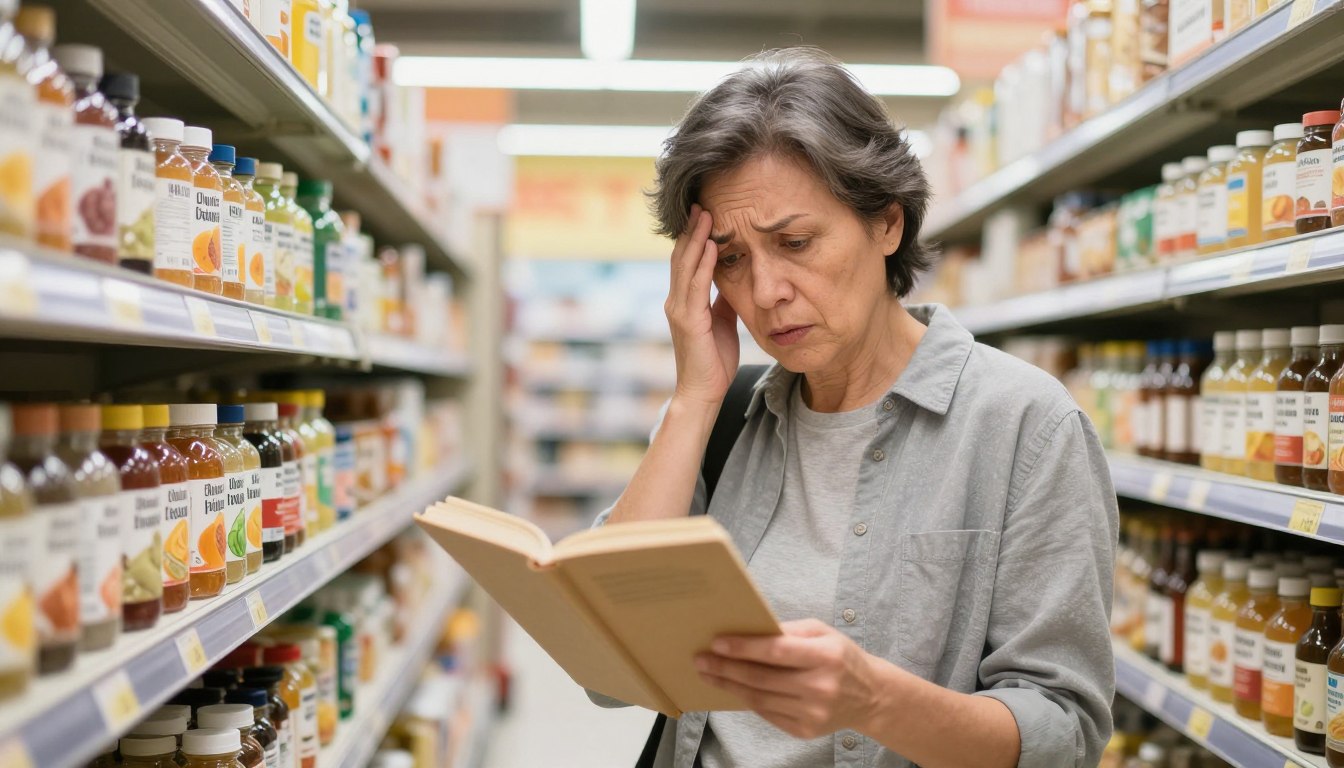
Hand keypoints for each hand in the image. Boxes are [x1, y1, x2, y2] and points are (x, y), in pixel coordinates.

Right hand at [665, 204, 739, 406]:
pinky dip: (703, 264)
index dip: (694, 237)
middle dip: (692, 229)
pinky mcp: (687, 320)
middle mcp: (677, 301)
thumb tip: (735, 276)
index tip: (704, 213)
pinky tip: (713, 246)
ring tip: (706, 215)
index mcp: (685, 300)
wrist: (703, 391)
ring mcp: (679, 309)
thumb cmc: (714, 359)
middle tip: (701, 203)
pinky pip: (696, 286)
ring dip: (697, 239)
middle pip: (682, 256)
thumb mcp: (723, 321)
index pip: (687, 261)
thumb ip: (723, 299)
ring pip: (686, 265)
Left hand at [695, 619, 879, 739]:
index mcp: (826, 656)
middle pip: (762, 678)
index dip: (744, 648)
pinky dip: (746, 700)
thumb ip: (788, 631)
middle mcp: (820, 687)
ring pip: (759, 699)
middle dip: (726, 668)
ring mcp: (813, 713)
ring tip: (709, 673)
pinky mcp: (806, 731)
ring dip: (729, 685)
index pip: (776, 651)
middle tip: (701, 659)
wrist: (870, 697)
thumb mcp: (822, 632)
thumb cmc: (841, 657)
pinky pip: (767, 714)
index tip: (717, 643)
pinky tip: (732, 688)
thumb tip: (749, 631)